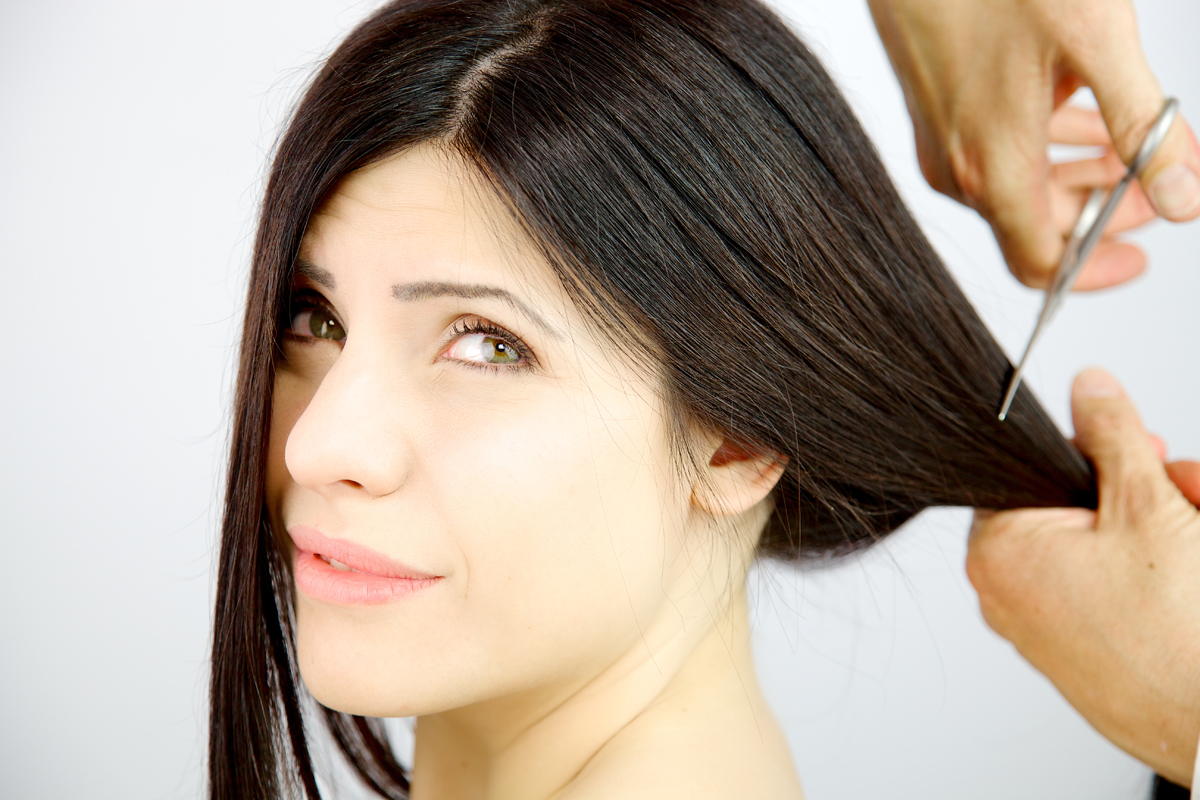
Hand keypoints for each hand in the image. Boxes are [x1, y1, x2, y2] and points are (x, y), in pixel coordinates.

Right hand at [868, 0, 1199, 288]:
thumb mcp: (1095, 43)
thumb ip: (1145, 127)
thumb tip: (1184, 197)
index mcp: (993, 167)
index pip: (1044, 263)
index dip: (1096, 270)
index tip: (1140, 256)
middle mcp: (958, 169)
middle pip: (1036, 228)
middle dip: (1100, 215)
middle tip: (1154, 188)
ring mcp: (942, 145)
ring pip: (1016, 192)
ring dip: (1076, 180)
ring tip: (1127, 148)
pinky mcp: (937, 118)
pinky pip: (993, 159)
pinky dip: (1045, 151)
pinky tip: (1080, 115)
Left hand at [967, 370, 1199, 784]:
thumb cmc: (1173, 632)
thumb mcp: (1143, 503)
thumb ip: (1110, 435)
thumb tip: (1089, 387)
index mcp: (997, 549)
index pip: (1030, 470)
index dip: (1094, 453)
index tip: (1139, 451)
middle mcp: (1005, 592)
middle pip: (1074, 507)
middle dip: (1142, 490)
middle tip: (1184, 494)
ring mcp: (1041, 629)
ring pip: (1101, 548)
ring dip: (1160, 529)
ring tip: (1197, 534)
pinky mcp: (1079, 655)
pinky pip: (1111, 593)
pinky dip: (1152, 574)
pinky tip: (1189, 577)